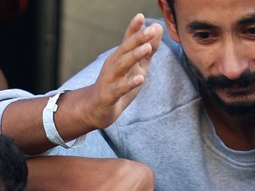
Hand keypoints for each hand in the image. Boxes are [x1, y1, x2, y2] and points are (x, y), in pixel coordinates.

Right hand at [77, 14, 161, 130]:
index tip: (141, 16)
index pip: (127, 40)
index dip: (133, 28)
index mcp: (120, 57)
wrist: (97, 109)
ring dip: (133, 56)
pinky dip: (129, 84)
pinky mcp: (108, 95)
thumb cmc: (118, 85)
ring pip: (121, 65)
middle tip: (150, 30)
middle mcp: (113, 65)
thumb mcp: (138, 67)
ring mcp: (109, 80)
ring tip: (146, 48)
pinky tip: (140, 79)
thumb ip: (148, 49)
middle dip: (137, 39)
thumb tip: (158, 27)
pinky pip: (119, 89)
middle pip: (125, 49)